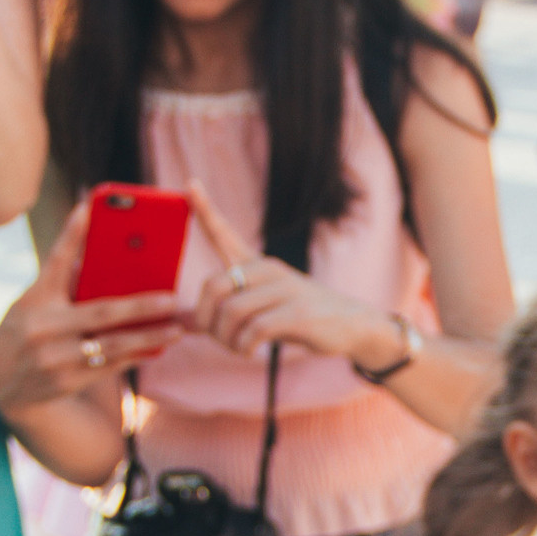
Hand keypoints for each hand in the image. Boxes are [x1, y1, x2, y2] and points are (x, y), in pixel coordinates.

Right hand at [0, 200, 185, 418]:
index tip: (88, 207)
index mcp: (35, 299)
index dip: (71, 233)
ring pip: (111, 346)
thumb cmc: (23, 333)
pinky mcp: (65, 382)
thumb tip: (98, 259)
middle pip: (99, 312)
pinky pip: (109, 368)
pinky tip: (158, 348)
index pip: (55, 261)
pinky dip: (135, 356)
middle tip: (171, 298)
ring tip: (175, 329)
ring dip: (147, 337)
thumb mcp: (32, 304)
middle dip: (139, 305)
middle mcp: (43, 327)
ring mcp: (54, 358)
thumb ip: (61, 284)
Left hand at [187, 183, 413, 368]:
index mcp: (257, 265)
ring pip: (231, 312)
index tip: (189, 183)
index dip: (205, 210)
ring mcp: (283, 289)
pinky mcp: (296, 313)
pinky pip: (254, 330)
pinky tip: (250, 352)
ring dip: (225, 339)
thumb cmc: (300, 317)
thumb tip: (183, 324)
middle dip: (205, 320)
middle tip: (216, 338)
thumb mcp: (262, 308)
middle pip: (213, 286)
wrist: (353, 325)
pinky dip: (244, 347)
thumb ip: (223, 312)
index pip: (225, 233)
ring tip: (237, 348)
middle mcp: (268, 270)